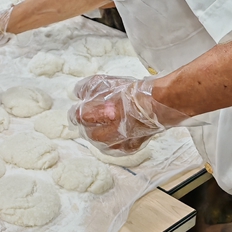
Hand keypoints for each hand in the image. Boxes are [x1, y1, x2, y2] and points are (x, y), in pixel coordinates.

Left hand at [69, 75, 192, 153]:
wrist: (156, 104)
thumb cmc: (129, 92)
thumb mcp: (102, 82)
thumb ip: (84, 88)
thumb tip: (77, 94)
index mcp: (94, 115)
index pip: (76, 117)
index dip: (77, 112)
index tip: (80, 108)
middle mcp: (103, 133)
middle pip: (86, 131)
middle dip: (88, 123)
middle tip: (94, 115)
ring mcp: (116, 143)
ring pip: (98, 142)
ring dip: (99, 133)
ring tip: (105, 124)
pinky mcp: (128, 148)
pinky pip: (114, 148)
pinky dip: (113, 141)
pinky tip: (116, 133)